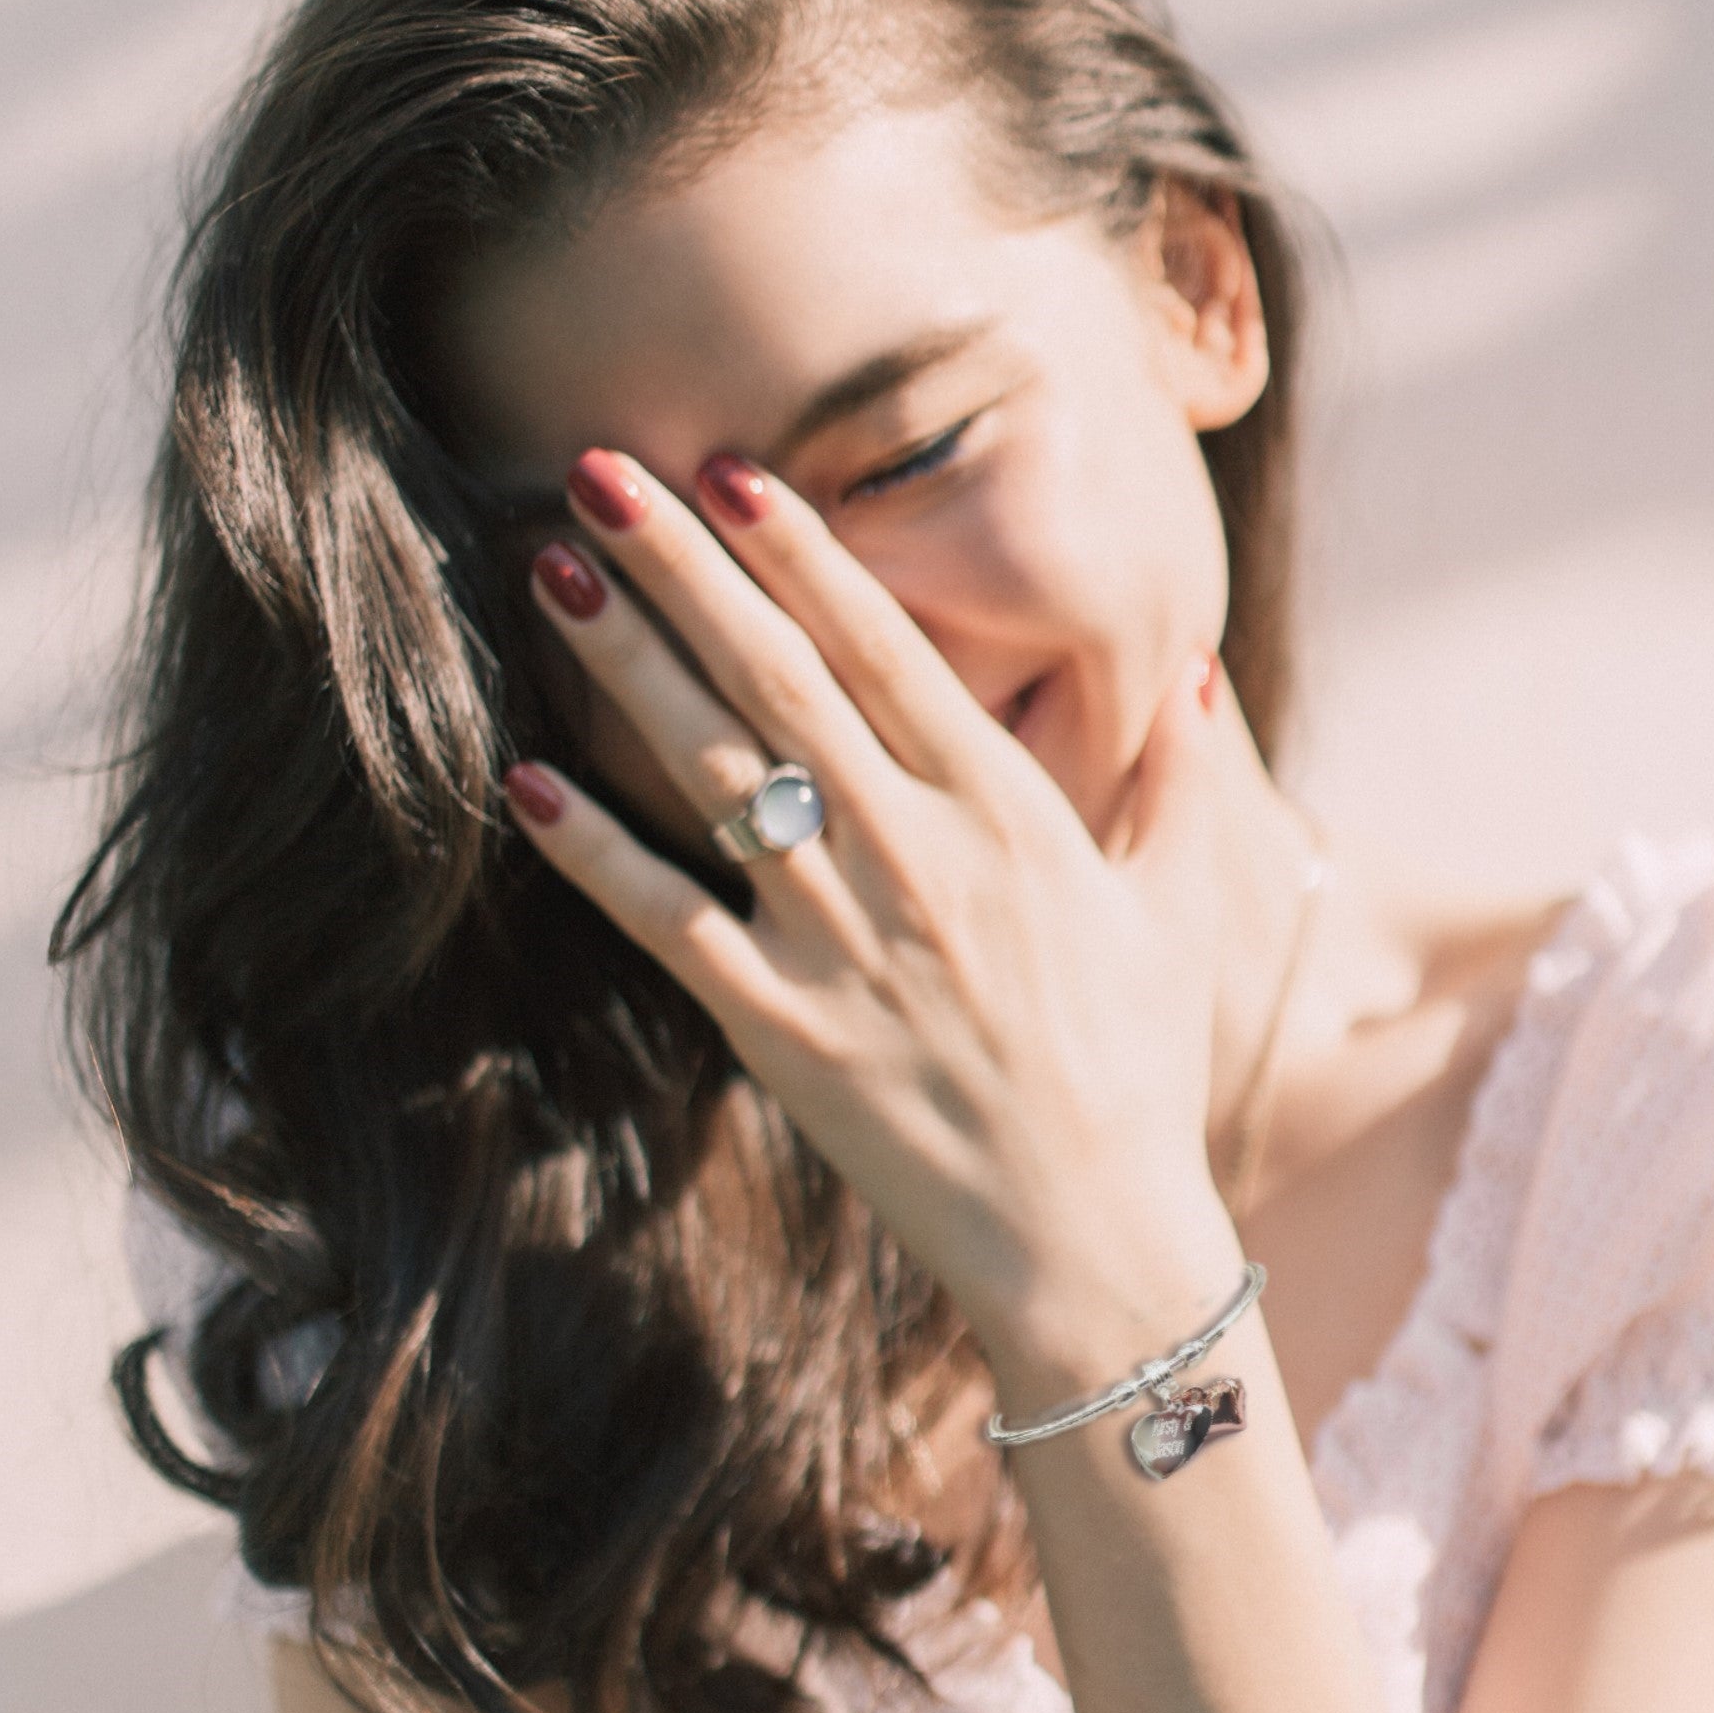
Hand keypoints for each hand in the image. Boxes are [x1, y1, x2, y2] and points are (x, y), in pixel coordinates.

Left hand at [501, 448, 1243, 1369]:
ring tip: (554, 573)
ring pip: (716, 773)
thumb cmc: (1135, 1069)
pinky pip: (669, 920)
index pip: (889, 653)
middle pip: (781, 680)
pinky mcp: (781, 1028)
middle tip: (600, 471)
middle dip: (686, 567)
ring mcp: (841, 941)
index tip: (734, 471)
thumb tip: (1190, 668)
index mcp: (1010, 814)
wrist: (1091, 1242)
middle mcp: (917, 857)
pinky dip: (594, 851)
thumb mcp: (1174, 910)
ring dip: (628, 667)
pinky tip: (523, 780)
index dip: (805, 556)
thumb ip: (1174, 780)